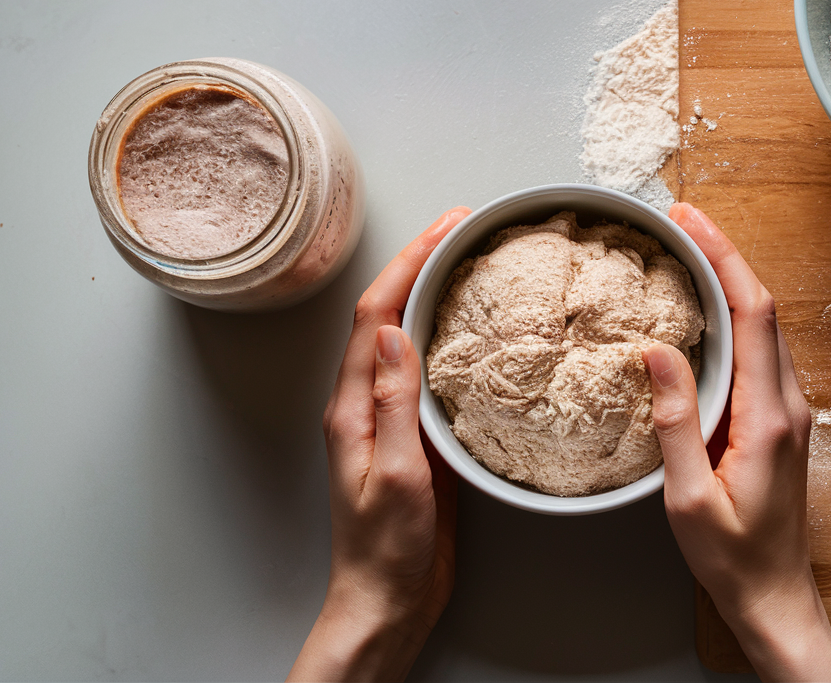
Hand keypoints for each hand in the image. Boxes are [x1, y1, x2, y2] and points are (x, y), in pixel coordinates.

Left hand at [289, 207, 470, 682]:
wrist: (387, 601)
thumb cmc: (384, 552)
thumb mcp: (394, 477)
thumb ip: (394, 406)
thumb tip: (396, 334)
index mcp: (351, 407)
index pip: (375, 316)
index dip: (407, 264)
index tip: (444, 229)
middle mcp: (365, 403)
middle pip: (388, 314)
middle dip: (421, 264)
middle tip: (464, 229)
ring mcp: (389, 418)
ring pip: (410, 338)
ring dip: (435, 294)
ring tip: (472, 263)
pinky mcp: (414, 436)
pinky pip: (430, 372)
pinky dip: (451, 338)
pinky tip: (478, 332)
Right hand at [643, 203, 830, 682]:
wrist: (775, 598)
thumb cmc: (733, 559)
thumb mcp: (688, 496)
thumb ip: (675, 422)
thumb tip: (656, 352)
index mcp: (769, 418)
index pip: (755, 315)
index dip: (725, 260)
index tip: (693, 224)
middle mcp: (788, 406)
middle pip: (764, 309)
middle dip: (725, 258)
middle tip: (683, 223)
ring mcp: (789, 413)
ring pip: (765, 329)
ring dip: (731, 285)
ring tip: (689, 255)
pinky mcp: (780, 424)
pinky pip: (760, 354)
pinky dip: (735, 319)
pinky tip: (706, 315)